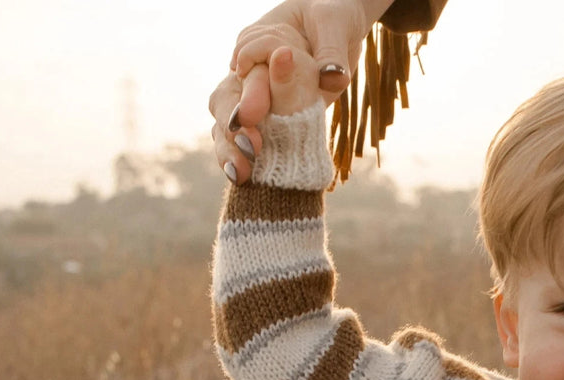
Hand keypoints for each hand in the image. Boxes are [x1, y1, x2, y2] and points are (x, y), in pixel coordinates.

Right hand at [209, 0, 390, 182]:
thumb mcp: (334, 24)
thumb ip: (331, 52)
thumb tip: (334, 77)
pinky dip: (240, 157)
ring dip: (230, 147)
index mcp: (258, 39)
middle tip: (250, 147)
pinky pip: (244, 138)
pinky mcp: (267, 118)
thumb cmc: (332, 16)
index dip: (251, 91)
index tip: (255, 116)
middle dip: (235, 125)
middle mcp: (248, 68)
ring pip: (227, 121)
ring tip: (240, 173)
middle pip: (228, 97)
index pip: (247, 65)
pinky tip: (242, 179)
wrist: (336, 29)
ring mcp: (253, 95)